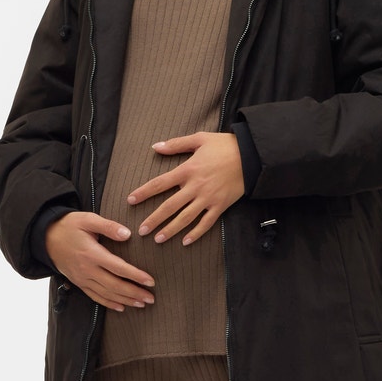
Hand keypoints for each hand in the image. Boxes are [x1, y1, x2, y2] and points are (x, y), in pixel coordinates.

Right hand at [44, 212, 157, 312]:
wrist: (46, 237)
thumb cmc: (69, 225)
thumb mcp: (88, 219)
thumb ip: (109, 226)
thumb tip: (128, 234)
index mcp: (91, 253)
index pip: (118, 268)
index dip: (135, 276)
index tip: (150, 281)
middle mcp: (87, 269)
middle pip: (115, 285)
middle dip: (134, 293)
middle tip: (151, 298)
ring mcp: (82, 278)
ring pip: (106, 294)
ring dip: (125, 300)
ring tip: (142, 304)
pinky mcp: (78, 283)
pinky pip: (95, 297)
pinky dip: (109, 303)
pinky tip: (121, 307)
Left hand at [127, 132, 243, 245]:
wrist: (251, 156)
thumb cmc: (224, 145)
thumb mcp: (199, 139)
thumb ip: (176, 144)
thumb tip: (155, 147)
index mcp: (187, 170)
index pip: (160, 184)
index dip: (143, 193)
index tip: (130, 201)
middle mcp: (195, 187)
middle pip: (169, 207)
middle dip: (154, 220)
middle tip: (141, 231)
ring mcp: (208, 199)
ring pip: (185, 218)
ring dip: (170, 230)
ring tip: (158, 239)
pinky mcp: (220, 206)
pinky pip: (206, 223)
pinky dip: (196, 233)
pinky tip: (185, 241)